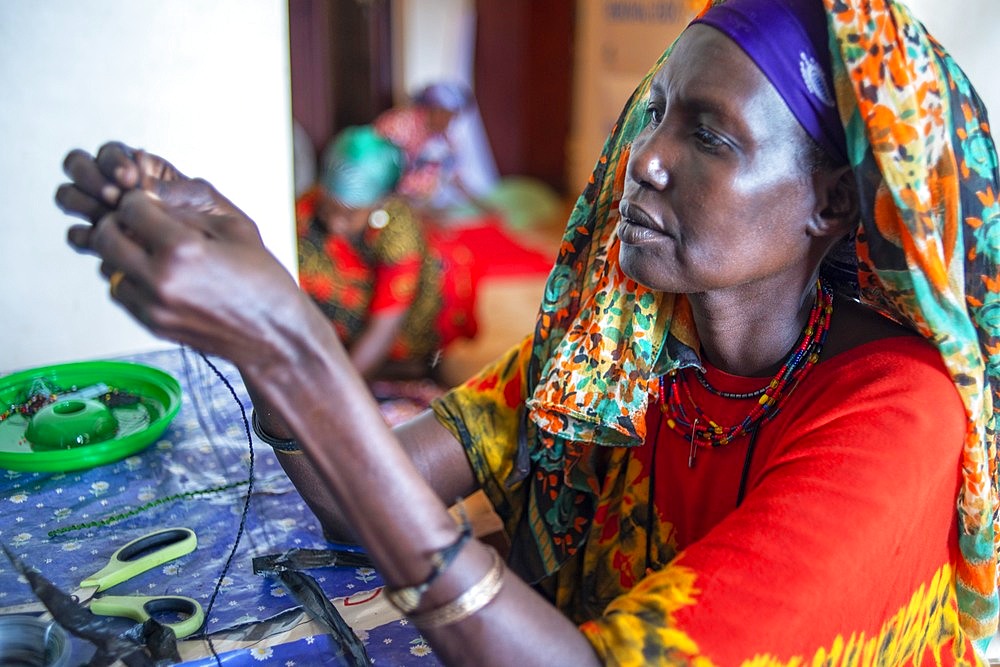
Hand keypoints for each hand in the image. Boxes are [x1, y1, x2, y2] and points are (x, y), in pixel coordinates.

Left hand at [55, 143, 314, 370]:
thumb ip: (188, 209)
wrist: (274, 335)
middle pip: (105, 237)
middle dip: (117, 222)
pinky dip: (131, 279)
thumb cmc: (263, 281)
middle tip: (137, 221)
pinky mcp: (153, 326)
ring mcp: (153, 307)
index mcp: (183, 250)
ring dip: (121, 253)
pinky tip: (158, 275)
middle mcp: (161, 280)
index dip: (140, 199)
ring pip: (107, 267)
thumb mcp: (235, 229)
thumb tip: (151, 196)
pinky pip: (121, 294)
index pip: (131, 208)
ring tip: (150, 251)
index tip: (152, 202)